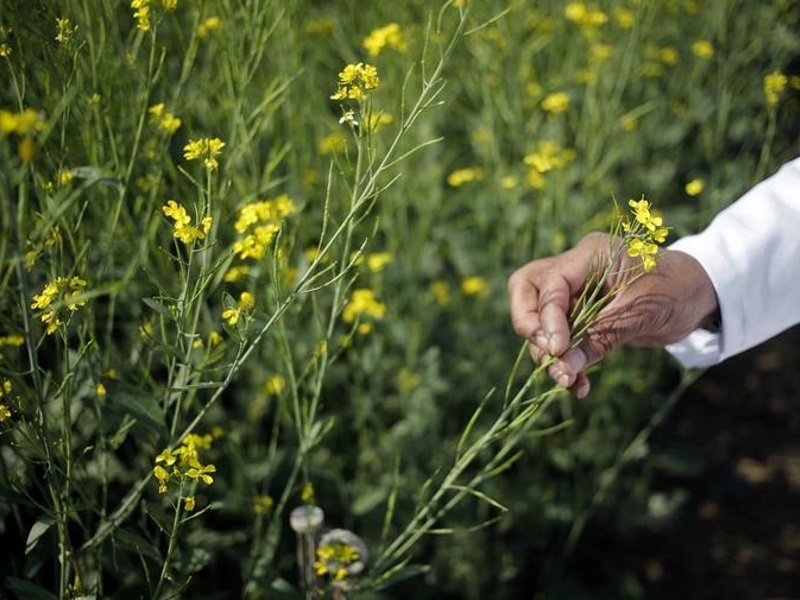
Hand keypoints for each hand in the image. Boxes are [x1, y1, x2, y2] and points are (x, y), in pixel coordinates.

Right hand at [507, 233, 718, 396]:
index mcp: (589, 255)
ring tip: (568, 382)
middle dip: (530, 326)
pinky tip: (579, 385)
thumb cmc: (676, 291)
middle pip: (526, 289)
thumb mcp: (641, 314)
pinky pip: (558, 338)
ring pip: (537, 319)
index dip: (548, 319)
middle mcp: (574, 270)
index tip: (557, 351)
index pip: (550, 284)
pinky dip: (564, 362)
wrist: (699, 296)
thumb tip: (564, 367)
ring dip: (548, 354)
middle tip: (548, 354)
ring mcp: (574, 292)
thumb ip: (601, 337)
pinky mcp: (579, 316)